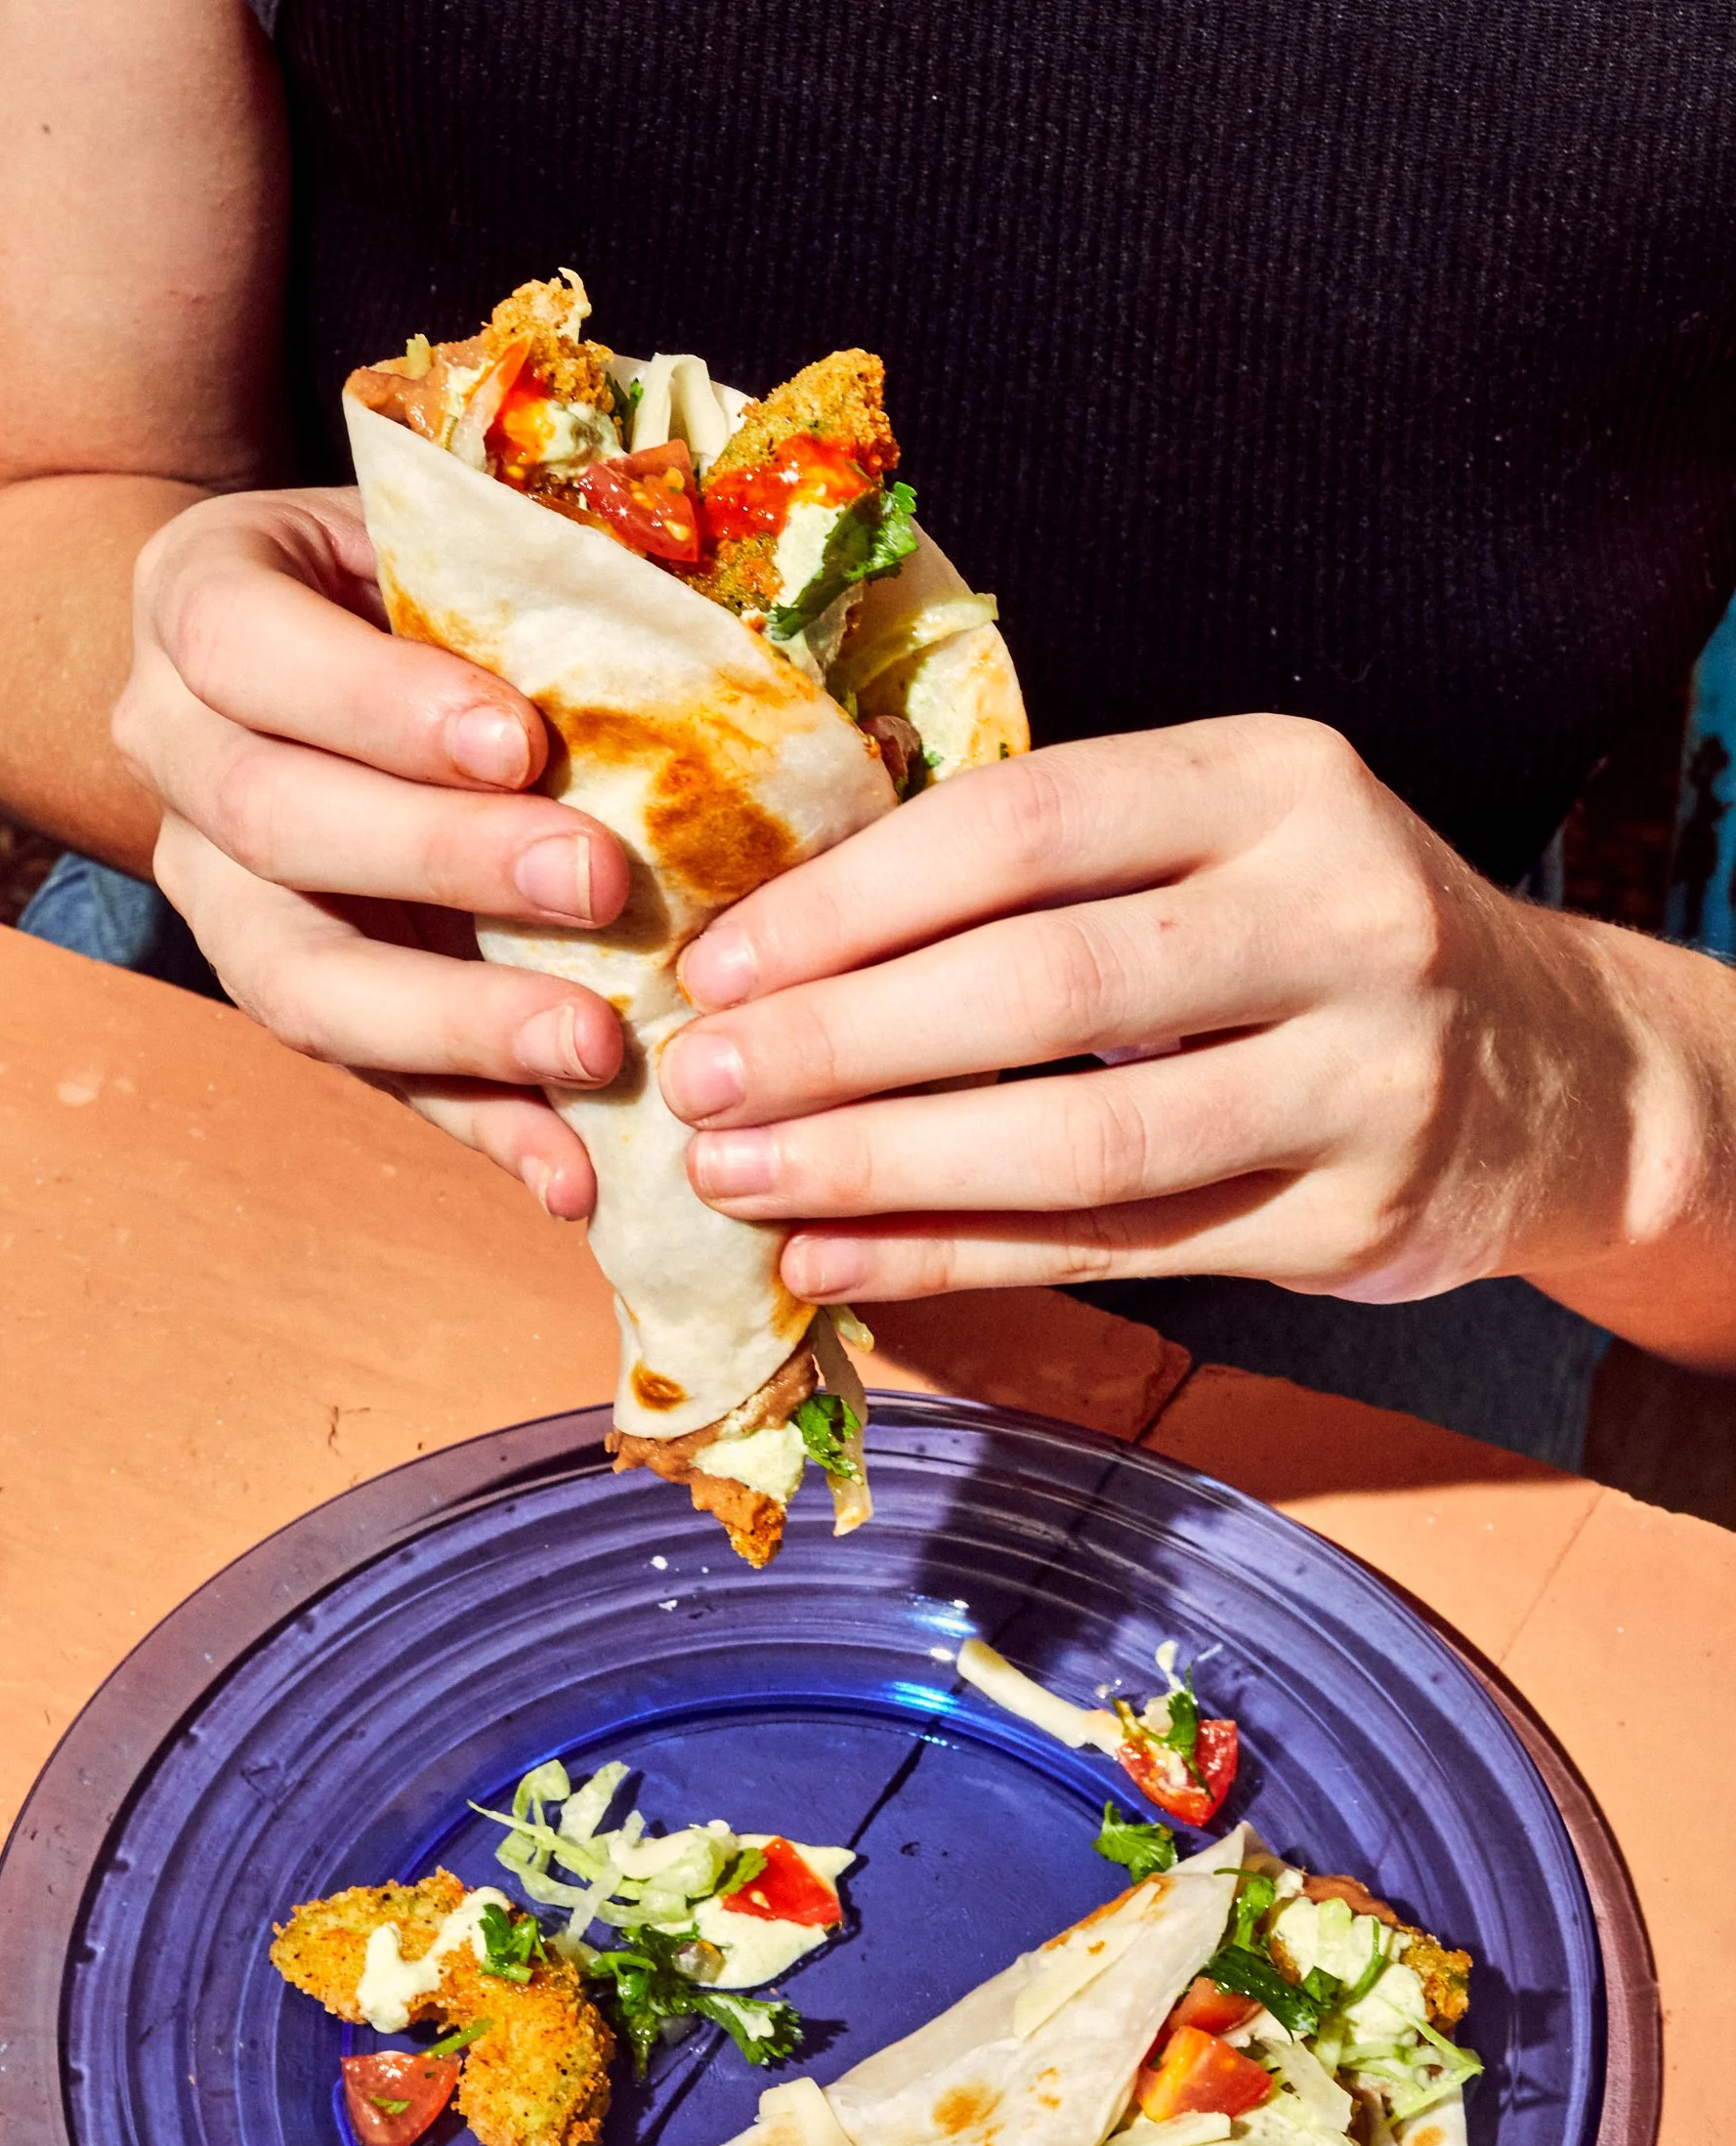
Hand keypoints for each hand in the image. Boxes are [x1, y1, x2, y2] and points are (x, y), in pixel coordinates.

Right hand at [112, 487, 627, 1214]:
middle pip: (272, 820)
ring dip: (455, 1023)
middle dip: (441, 860)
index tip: (520, 739)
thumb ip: (516, 563)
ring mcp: (212, 894)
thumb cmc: (405, 576)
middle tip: (599, 885)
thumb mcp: (432, 526)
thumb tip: (700, 618)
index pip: (246, 648)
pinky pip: (369, 1077)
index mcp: (198, 604)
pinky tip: (573, 1173)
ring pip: (295, 977)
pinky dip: (478, 1126)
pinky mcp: (287, 997)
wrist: (293, 661)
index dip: (376, 702)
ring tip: (597, 1050)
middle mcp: (172, 754)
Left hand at [659, 714, 1720, 1331]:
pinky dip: (953, 1261)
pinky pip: (1115, 1251)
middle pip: (1041, 985)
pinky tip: (832, 1259)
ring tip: (735, 1179)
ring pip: (1082, 1141)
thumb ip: (1047, 874)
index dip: (849, 901)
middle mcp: (1339, 910)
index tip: (716, 964)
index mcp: (1275, 780)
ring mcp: (1366, 1073)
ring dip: (880, 1167)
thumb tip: (778, 943)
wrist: (1554, 1072)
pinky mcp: (1355, 1211)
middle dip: (841, 1041)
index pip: (1024, 825)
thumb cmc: (1313, 942)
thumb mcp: (1220, 847)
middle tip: (695, 1082)